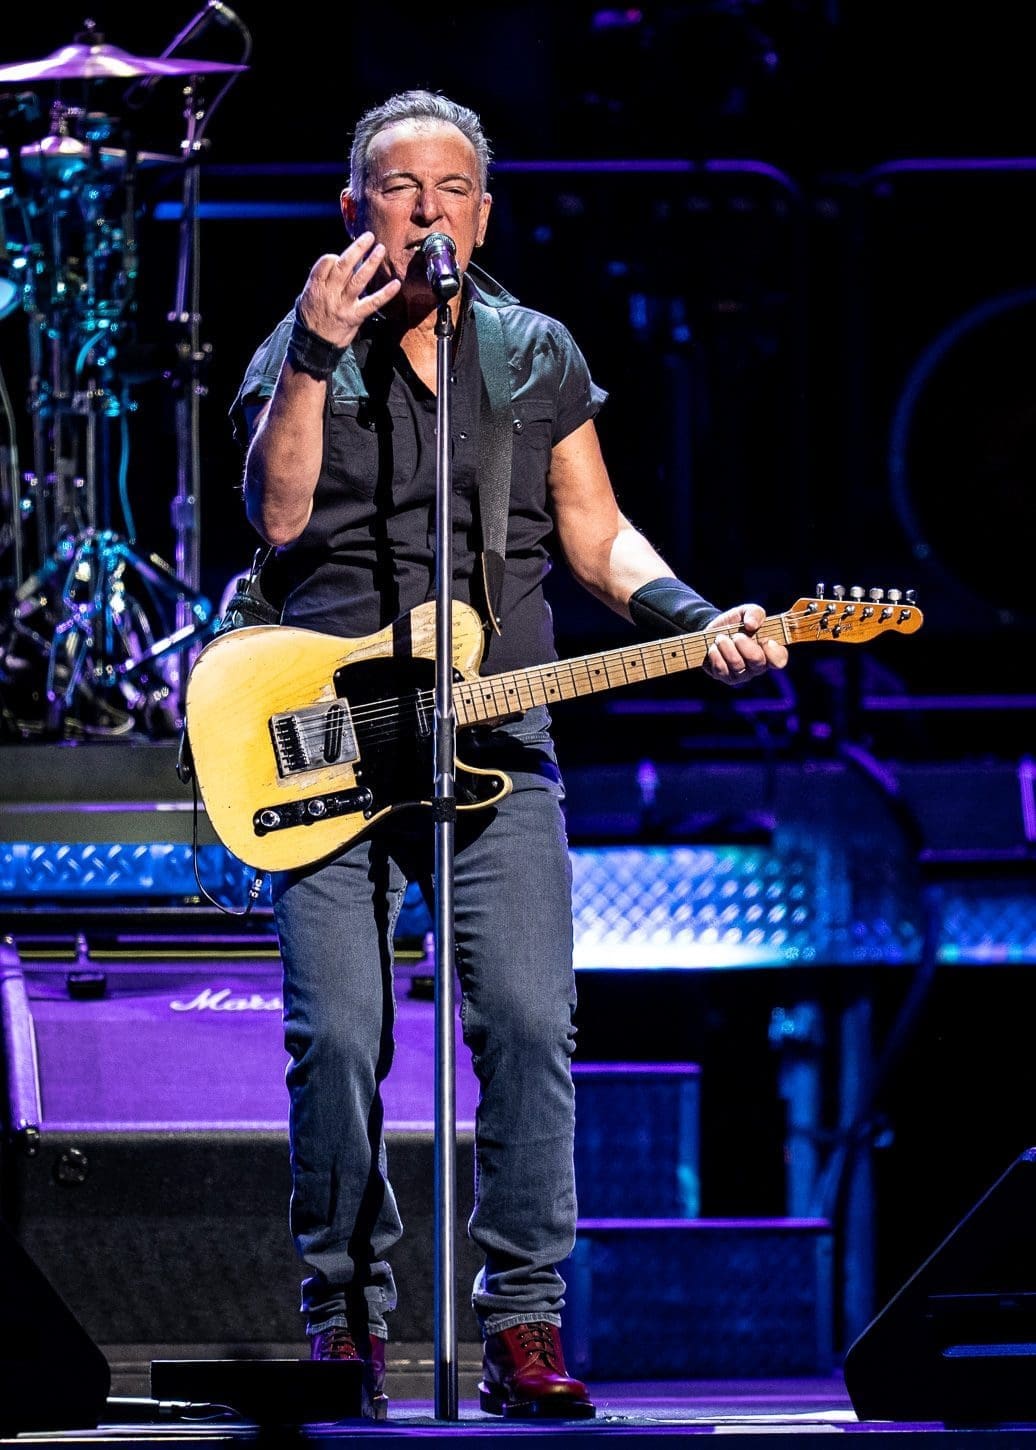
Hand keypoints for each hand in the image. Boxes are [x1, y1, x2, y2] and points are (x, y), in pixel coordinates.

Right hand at [296, 232, 400, 349]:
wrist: (313, 346)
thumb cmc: (310, 319)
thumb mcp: (306, 297)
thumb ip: (319, 281)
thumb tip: (335, 264)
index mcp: (316, 287)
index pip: (326, 263)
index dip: (335, 256)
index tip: (341, 256)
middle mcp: (330, 293)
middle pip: (344, 266)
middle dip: (357, 248)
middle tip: (368, 236)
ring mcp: (343, 305)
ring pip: (358, 280)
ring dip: (371, 262)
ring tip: (380, 249)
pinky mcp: (355, 317)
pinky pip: (372, 303)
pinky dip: (385, 293)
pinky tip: (395, 284)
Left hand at [703, 603, 788, 686]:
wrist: (713, 630)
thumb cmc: (736, 622)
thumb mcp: (746, 611)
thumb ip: (754, 613)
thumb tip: (752, 625)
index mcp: (769, 651)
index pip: (779, 660)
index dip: (774, 652)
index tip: (766, 640)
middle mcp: (758, 666)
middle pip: (757, 661)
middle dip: (744, 644)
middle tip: (736, 636)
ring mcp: (742, 675)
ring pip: (737, 665)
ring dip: (726, 647)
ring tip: (720, 638)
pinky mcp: (725, 677)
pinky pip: (721, 670)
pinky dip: (716, 655)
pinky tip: (714, 648)